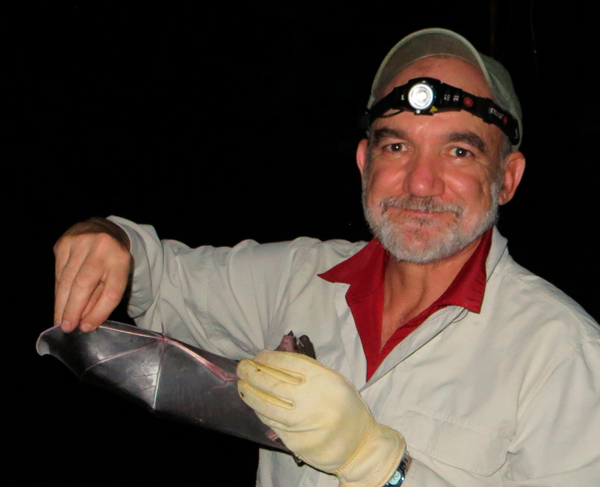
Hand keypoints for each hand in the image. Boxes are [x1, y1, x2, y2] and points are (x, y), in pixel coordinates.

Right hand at [54, 218, 131, 332]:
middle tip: (66, 328)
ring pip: (67, 279)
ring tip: (59, 321)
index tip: (86, 328)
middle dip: (73, 309)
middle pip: (84, 284)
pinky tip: (58, 302)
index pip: (111, 291)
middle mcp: (102, 248)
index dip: (99, 312)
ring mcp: (81, 242)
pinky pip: (58, 272)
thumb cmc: (112, 259)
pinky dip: (58, 290)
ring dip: (62, 303)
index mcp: (121, 260)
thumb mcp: (116, 276)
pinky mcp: (64, 242)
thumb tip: (85, 321)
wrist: (103, 229)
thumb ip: (103, 298)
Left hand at [237, 351, 404, 486]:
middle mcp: (310, 402)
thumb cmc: (347, 409)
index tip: (259, 356)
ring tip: (241, 383)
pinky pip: (270, 422)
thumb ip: (310, 370)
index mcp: (324, 382)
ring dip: (248, 392)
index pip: (288, 364)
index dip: (269, 358)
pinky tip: (254, 402)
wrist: (359, 447)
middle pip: (271, 382)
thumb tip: (276, 360)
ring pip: (265, 404)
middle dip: (251, 372)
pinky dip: (259, 410)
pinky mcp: (293, 441)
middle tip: (242, 366)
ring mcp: (300, 424)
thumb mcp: (336, 381)